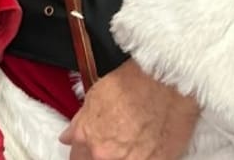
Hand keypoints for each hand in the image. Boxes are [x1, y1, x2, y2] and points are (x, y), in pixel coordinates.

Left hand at [59, 59, 198, 159]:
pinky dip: (141, 159)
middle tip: (113, 140)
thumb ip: (79, 124)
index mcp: (89, 138)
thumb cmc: (132, 82)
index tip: (87, 150)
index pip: (77, 158)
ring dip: (121, 156)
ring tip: (130, 141)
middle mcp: (107, 155)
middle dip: (101, 155)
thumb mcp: (95, 96)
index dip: (82, 153)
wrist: (165, 81)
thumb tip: (68, 136)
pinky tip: (143, 147)